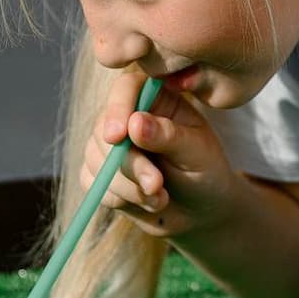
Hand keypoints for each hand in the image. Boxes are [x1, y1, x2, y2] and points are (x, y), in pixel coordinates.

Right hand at [82, 67, 238, 238]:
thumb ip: (168, 136)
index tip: (117, 137)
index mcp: (155, 98)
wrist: (199, 209)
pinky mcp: (98, 173)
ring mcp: (108, 145)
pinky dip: (119, 198)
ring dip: (128, 187)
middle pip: (104, 130)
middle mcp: (126, 116)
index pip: (125, 88)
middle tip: (156, 185)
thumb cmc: (205, 171)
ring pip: (96, 160)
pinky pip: (93, 184)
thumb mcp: (196, 151)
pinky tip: (144, 202)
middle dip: (129, 164)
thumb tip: (135, 123)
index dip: (117, 109)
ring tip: (160, 197)